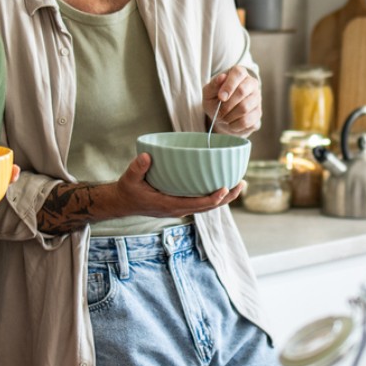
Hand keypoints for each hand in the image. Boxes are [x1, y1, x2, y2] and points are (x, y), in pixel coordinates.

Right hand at [117, 153, 244, 216]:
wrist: (124, 202)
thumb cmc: (128, 190)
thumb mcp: (129, 178)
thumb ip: (137, 168)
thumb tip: (146, 156)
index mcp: (170, 205)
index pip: (197, 204)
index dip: (213, 198)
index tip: (225, 188)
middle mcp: (179, 209)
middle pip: (209, 207)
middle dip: (227, 197)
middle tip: (241, 183)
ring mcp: (181, 208)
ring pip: (208, 206)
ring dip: (225, 197)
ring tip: (239, 184)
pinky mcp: (181, 204)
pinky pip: (202, 202)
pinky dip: (214, 195)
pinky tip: (223, 185)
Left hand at [203, 66, 261, 135]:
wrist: (222, 116)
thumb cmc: (215, 100)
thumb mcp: (209, 92)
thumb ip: (213, 85)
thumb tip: (222, 77)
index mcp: (239, 73)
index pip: (238, 73)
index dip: (229, 86)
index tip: (221, 97)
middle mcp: (251, 83)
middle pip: (242, 91)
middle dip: (227, 104)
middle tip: (219, 111)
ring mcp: (257, 98)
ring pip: (244, 107)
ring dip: (229, 116)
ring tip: (223, 117)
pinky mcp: (257, 113)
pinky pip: (247, 121)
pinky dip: (234, 125)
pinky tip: (230, 123)